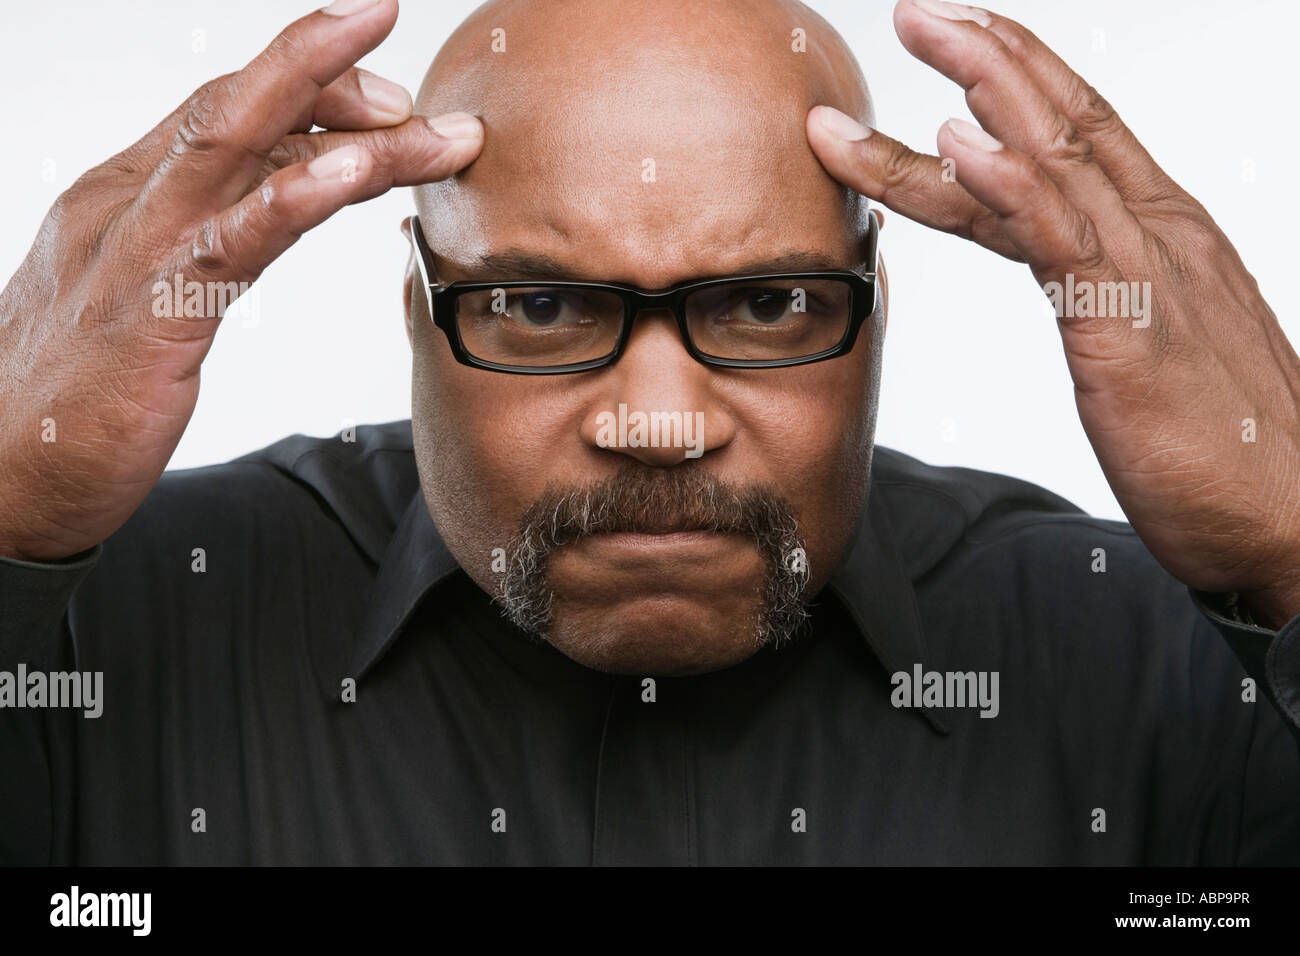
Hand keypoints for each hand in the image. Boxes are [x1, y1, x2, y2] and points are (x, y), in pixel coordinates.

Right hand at [0, 0, 482, 561]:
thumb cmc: (78, 395)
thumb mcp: (148, 297)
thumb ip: (204, 245)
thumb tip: (277, 211)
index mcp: (123, 198)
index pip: (218, 113)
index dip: (303, 88)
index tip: (383, 98)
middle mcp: (125, 205)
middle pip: (231, 106)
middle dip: (318, 61)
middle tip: (392, 25)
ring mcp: (135, 252)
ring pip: (240, 151)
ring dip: (340, 123)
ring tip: (420, 111)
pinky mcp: (154, 315)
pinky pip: (233, 241)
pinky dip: (296, 199)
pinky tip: (353, 175)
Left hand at [806, 0, 1299, 627]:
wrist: (1289, 519)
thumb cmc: (1218, 444)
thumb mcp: (1144, 341)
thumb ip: (1099, 288)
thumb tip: (1058, 260)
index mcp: (1160, 233)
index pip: (1077, 133)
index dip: (1012, 78)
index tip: (954, 37)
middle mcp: (1154, 234)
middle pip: (1058, 123)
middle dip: (983, 56)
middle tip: (915, 10)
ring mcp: (1144, 273)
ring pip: (1050, 162)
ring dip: (980, 90)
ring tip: (923, 32)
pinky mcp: (1126, 329)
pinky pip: (1059, 242)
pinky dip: (1008, 185)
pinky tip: (960, 143)